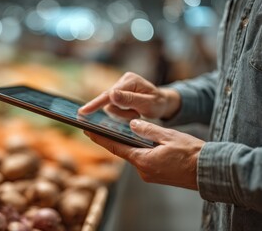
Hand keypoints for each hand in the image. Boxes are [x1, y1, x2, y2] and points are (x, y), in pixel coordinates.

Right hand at [78, 72, 180, 119]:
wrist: (162, 103)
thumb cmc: (158, 103)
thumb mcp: (147, 103)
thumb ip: (129, 99)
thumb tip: (111, 94)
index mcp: (129, 80)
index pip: (109, 94)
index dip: (95, 104)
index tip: (83, 112)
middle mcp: (122, 82)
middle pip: (109, 102)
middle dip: (121, 112)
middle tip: (136, 114)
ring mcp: (118, 89)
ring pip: (110, 107)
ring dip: (123, 114)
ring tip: (137, 113)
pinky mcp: (116, 96)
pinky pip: (112, 108)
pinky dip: (122, 114)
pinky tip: (133, 112)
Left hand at [84, 119, 204, 189]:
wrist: (209, 171)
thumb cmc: (192, 154)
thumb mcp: (169, 136)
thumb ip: (148, 129)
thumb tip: (132, 123)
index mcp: (143, 160)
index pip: (115, 147)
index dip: (100, 138)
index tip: (87, 130)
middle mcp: (143, 171)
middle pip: (123, 152)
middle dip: (112, 139)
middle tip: (99, 127)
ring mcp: (150, 175)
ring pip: (134, 156)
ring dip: (128, 144)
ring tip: (118, 131)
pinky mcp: (156, 175)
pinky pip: (143, 160)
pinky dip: (138, 150)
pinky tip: (139, 142)